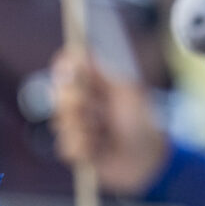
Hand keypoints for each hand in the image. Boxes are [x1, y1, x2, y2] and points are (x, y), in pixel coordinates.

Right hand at [51, 47, 170, 196]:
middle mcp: (78, 103)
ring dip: (86, 129)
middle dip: (78, 103)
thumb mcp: (125, 91)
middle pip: (59, 95)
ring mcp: (73, 126)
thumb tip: (79, 49)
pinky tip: (100, 149)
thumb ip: (99, 73)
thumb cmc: (139, 120)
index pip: (65, 68)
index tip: (66, 68)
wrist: (145, 155)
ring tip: (105, 133)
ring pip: (60, 123)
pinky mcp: (74, 150)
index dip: (63, 67)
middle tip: (99, 111)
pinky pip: (66, 146)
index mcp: (90, 84)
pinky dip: (86, 148)